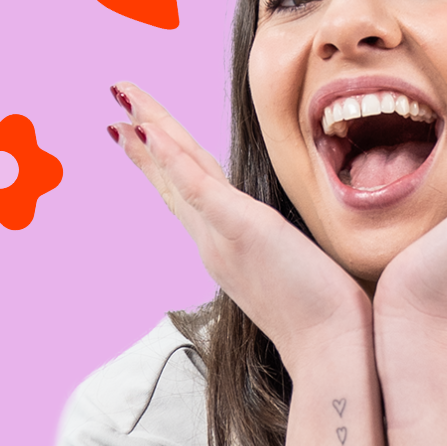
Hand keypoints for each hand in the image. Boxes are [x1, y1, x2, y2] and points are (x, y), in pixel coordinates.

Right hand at [108, 83, 370, 370]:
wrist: (328, 350)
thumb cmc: (322, 318)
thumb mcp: (294, 274)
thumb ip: (278, 251)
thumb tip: (283, 243)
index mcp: (225, 248)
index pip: (189, 191)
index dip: (163, 159)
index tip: (139, 128)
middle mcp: (214, 243)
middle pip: (173, 177)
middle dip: (143, 135)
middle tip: (117, 95)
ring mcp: (222, 238)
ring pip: (179, 175)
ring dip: (149, 134)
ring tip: (123, 101)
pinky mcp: (241, 232)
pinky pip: (198, 189)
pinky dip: (172, 161)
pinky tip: (150, 133)